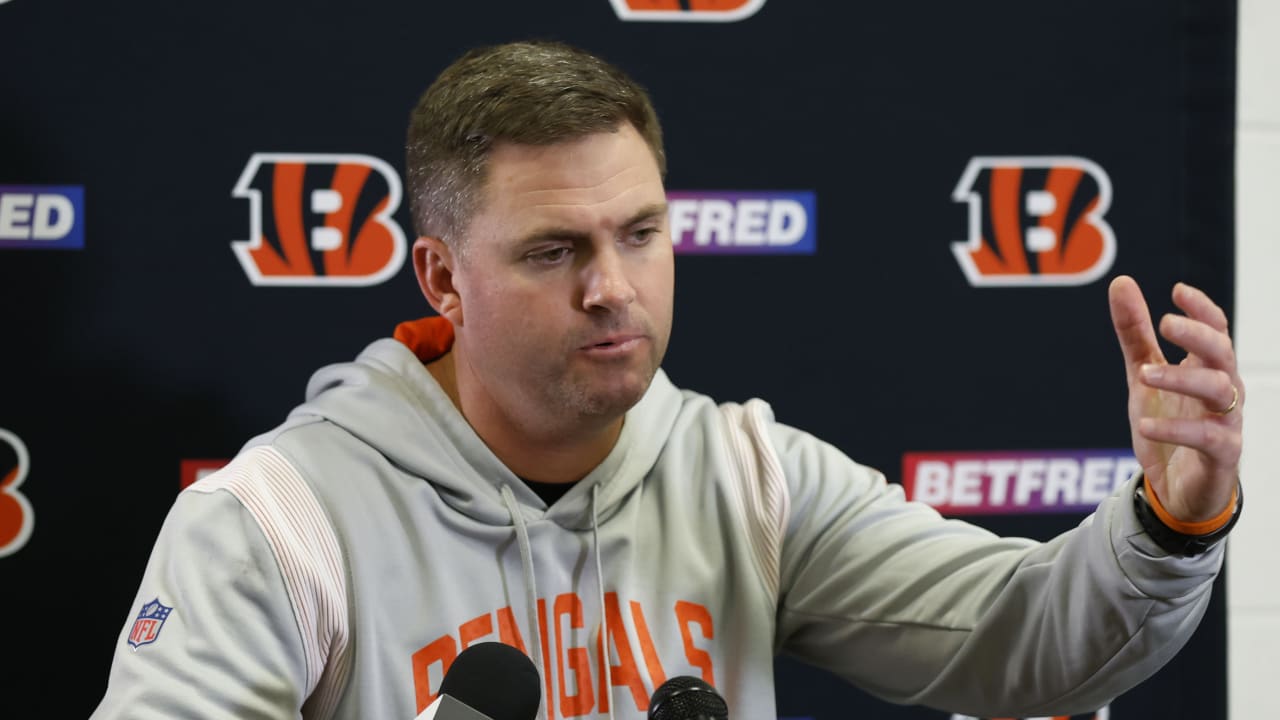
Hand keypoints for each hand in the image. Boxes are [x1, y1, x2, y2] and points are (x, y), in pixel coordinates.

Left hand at [1108, 275, 1241, 522]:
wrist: (1178, 489)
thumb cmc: (1168, 424)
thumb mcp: (1142, 375)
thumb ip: (1134, 334)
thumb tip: (1121, 282)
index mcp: (1207, 367)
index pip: (1215, 330)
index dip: (1201, 309)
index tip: (1177, 291)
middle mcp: (1224, 390)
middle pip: (1223, 353)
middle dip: (1198, 335)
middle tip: (1165, 322)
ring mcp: (1227, 421)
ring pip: (1221, 390)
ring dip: (1183, 378)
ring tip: (1144, 375)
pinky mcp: (1222, 454)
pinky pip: (1208, 437)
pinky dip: (1177, 429)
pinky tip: (1145, 424)